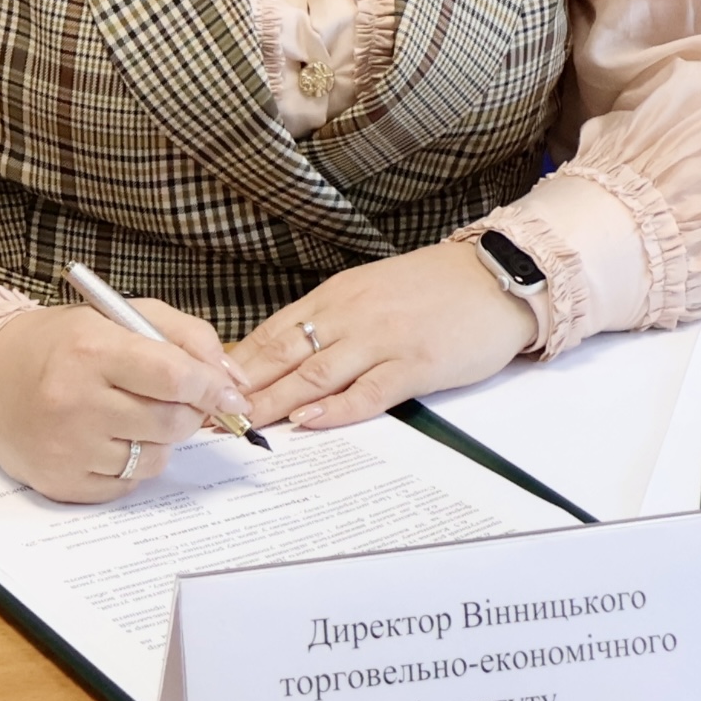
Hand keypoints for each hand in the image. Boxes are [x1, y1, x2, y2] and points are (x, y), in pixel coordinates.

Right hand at [0, 296, 254, 503]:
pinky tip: (109, 438)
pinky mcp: (60, 483)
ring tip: (133, 415)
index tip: (228, 394)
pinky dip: (131, 465)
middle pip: (171, 423)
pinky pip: (126, 484)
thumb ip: (186, 337)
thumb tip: (232, 381)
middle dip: (189, 414)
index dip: (211, 388)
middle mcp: (75, 402)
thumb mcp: (122, 316)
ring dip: (160, 439)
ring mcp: (66, 449)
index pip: (174, 377)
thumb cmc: (63, 344)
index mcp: (92, 350)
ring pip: (154, 458)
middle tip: (179, 402)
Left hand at [230, 245, 538, 432]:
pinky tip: (308, 422)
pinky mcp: (415, 364)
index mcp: (338, 296)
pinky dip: (335, 409)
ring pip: (315, 374)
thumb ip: (333, 321)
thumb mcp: (373, 292)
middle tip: (206, 413)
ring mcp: (383, 340)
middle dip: (242, 386)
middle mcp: (352, 315)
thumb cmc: (437, 287)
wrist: (499, 276)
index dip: (235, 363)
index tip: (202, 386)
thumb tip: (285, 355)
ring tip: (241, 424)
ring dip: (274, 401)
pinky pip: (367, 391)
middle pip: (283, 354)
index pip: (272, 332)